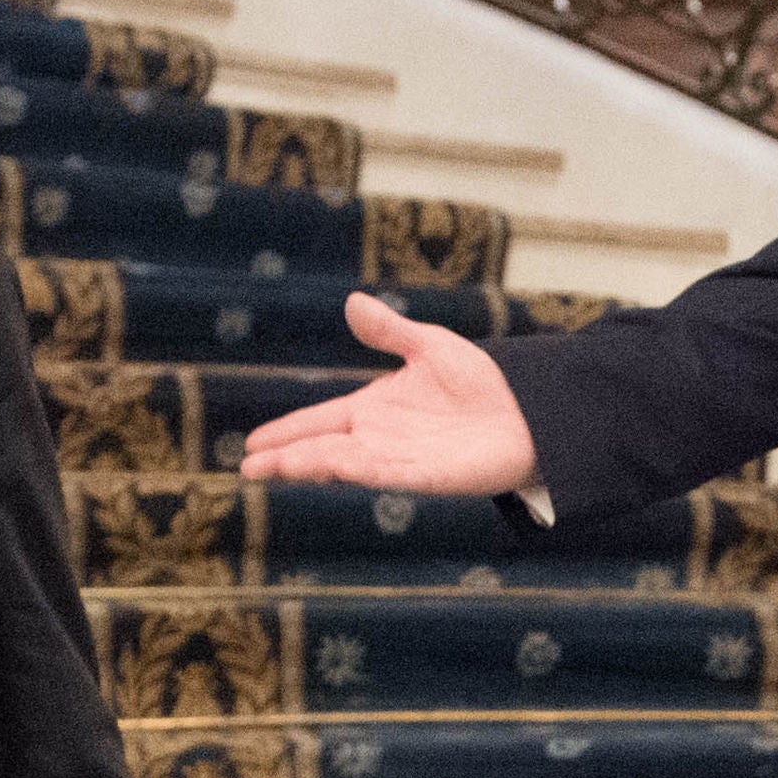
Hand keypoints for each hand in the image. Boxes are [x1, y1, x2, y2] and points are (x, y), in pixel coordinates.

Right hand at [237, 293, 538, 494]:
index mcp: (374, 409)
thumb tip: (351, 301)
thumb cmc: (483, 382)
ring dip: (308, 466)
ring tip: (270, 469)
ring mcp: (401, 459)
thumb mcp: (430, 346)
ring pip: (344, 464)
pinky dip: (355, 470)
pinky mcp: (426, 475)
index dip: (288, 431)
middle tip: (247, 467)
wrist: (529, 411)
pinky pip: (384, 472)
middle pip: (322, 448)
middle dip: (285, 457)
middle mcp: (380, 438)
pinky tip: (331, 467)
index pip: (320, 422)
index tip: (253, 443)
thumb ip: (389, 330)